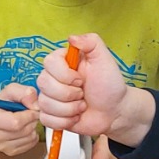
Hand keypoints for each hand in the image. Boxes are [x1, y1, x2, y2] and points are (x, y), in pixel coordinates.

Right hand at [0, 83, 41, 156]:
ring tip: (26, 120)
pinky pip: (31, 144)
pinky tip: (25, 128)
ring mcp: (1, 146)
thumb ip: (23, 92)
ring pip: (29, 138)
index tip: (32, 108)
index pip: (16, 122)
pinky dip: (32, 135)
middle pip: (24, 131)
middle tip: (30, 113)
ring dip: (33, 127)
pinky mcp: (10, 152)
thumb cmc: (1, 104)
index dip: (29, 114)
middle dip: (32, 120)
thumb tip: (36, 105)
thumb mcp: (10, 91)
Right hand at [37, 35, 154, 145]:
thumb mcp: (104, 59)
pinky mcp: (51, 115)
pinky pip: (46, 119)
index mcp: (62, 63)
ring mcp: (50, 98)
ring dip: (69, 109)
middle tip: (83, 93)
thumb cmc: (110, 86)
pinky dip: (64, 121)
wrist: (114, 111)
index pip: (48, 62)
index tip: (81, 79)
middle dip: (68, 93)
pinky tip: (75, 116)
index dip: (64, 75)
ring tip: (82, 106)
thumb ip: (91, 42)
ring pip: (45, 103)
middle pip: (44, 84)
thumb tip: (71, 37)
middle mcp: (53, 79)